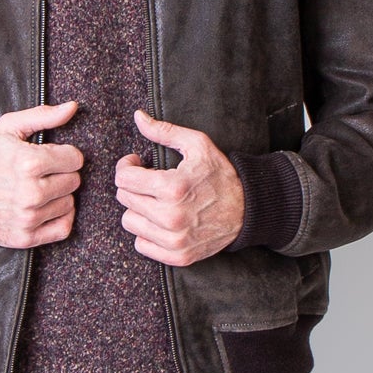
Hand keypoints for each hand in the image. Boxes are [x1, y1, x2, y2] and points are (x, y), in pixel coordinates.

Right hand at [0, 100, 82, 248]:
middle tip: (43, 174)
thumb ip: (43, 116)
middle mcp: (30, 193)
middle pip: (74, 182)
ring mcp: (28, 218)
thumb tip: (73, 108)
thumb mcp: (9, 128)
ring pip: (69, 204)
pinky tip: (46, 208)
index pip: (75, 159)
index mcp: (28, 163)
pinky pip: (63, 228)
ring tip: (39, 190)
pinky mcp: (26, 237)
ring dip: (58, 197)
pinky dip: (60, 218)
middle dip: (62, 175)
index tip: (51, 157)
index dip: (65, 155)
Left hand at [113, 108, 244, 265]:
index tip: (136, 164)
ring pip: (129, 222)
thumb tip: (138, 117)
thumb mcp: (197, 145)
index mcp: (173, 187)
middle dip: (134, 186)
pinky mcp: (177, 256)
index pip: (123, 179)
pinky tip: (161, 221)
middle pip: (125, 199)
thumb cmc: (221, 176)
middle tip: (150, 181)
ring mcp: (173, 240)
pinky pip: (141, 245)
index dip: (126, 166)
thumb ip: (164, 131)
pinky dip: (147, 232)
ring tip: (155, 201)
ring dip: (138, 209)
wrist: (248, 210)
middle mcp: (170, 217)